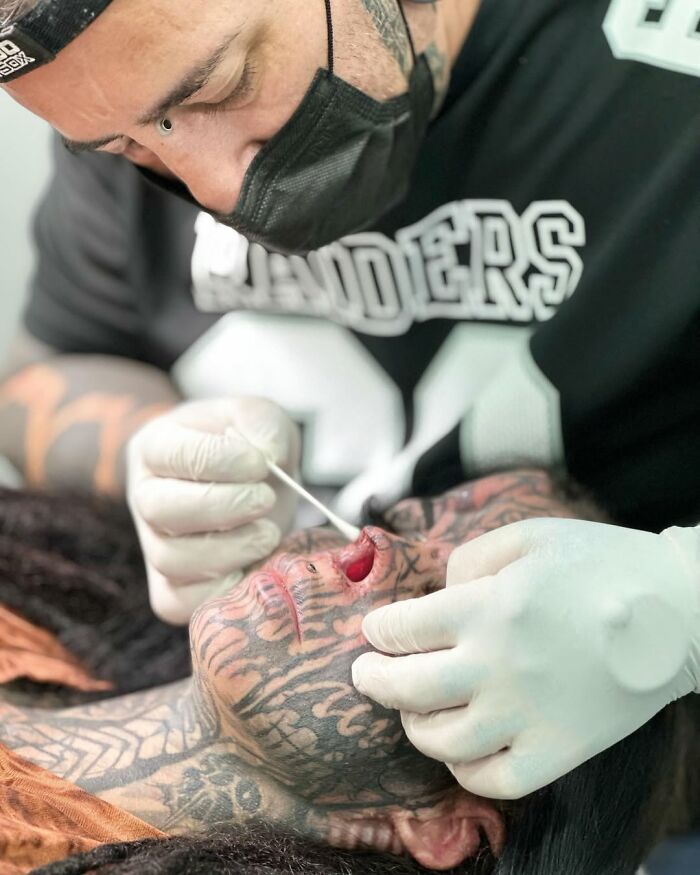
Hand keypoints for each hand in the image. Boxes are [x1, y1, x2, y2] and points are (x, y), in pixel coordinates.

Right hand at [128, 397, 300, 623]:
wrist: (251, 486)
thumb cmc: (248, 449)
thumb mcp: (259, 419)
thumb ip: (264, 424)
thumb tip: (267, 457)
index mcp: (155, 447)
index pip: (171, 454)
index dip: (221, 460)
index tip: (261, 463)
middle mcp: (144, 497)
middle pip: (162, 509)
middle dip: (223, 506)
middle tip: (265, 499)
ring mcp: (152, 546)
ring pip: (172, 560)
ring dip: (230, 549)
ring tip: (268, 532)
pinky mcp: (169, 589)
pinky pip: (181, 603)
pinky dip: (223, 590)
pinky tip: (255, 565)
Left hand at [353, 518, 699, 798]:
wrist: (676, 610)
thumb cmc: (600, 563)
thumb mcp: (528, 536)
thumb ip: (468, 560)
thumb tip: (436, 599)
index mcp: (487, 607)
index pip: (402, 628)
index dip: (378, 631)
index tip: (374, 633)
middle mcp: (497, 665)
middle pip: (405, 687)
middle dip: (372, 680)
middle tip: (362, 675)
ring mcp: (527, 714)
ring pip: (440, 740)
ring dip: (412, 726)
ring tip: (409, 712)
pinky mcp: (560, 751)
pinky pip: (494, 778)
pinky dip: (464, 769)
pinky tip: (459, 749)